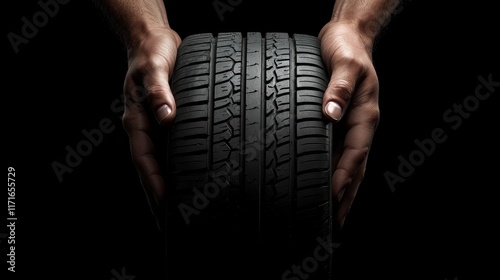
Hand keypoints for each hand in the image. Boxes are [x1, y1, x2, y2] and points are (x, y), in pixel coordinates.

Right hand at [121, 27, 180, 227]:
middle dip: (154, 196)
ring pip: (156, 163)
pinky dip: (171, 167)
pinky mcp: (163, 122)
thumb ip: (158, 90)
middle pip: (147, 168)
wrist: (153, 41)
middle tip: (166, 221)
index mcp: (137, 118)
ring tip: (173, 210)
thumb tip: (166, 116)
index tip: (163, 202)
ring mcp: (152, 126)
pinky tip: (182, 177)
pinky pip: (166, 150)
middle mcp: (144, 126)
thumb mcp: (154, 66)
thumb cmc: (152, 52)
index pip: (143, 157)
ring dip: (163, 186)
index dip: (153, 181)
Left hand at [319, 21, 379, 229]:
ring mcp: (355, 126)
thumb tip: (330, 113)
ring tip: (336, 213)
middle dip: (348, 196)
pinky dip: (339, 173)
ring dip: (345, 190)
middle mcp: (362, 125)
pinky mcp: (345, 123)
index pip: (354, 154)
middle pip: (356, 168)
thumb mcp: (345, 63)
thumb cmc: (347, 48)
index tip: (333, 199)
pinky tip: (330, 182)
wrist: (349, 37)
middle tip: (336, 222)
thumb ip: (338, 87)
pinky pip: (344, 154)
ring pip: (352, 165)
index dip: (344, 178)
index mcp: (364, 115)